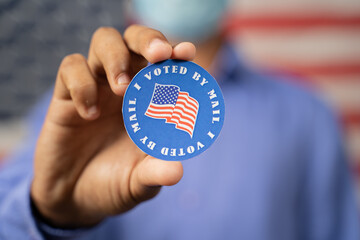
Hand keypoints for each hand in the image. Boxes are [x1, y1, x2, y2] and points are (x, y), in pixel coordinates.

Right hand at [31, 25, 195, 227]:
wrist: (75, 199)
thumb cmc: (114, 184)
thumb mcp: (139, 183)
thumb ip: (155, 174)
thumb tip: (177, 171)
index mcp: (149, 101)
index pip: (164, 64)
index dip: (176, 53)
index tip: (186, 53)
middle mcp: (125, 87)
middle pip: (135, 39)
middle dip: (148, 40)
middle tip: (159, 55)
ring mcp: (95, 87)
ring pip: (104, 41)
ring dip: (116, 57)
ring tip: (121, 89)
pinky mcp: (65, 96)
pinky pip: (70, 69)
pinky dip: (81, 84)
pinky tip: (89, 114)